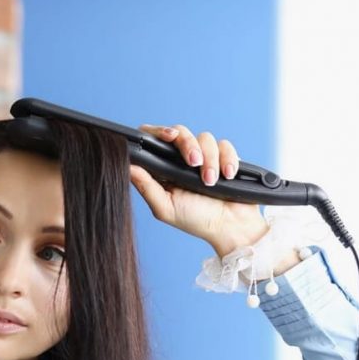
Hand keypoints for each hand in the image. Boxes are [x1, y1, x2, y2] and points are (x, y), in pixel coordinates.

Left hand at [128, 124, 268, 256]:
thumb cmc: (195, 220)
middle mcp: (181, 160)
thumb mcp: (166, 207)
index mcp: (164, 169)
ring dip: (210, 160)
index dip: (158, 132)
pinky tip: (228, 176)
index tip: (169, 136)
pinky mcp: (224, 157)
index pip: (154, 140)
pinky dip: (228, 160)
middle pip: (180, 132)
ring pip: (205, 138)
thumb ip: (146, 186)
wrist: (230, 227)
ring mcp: (204, 157)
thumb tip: (128, 166)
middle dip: (188, 144)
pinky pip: (225, 146)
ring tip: (211, 182)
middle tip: (194, 163)